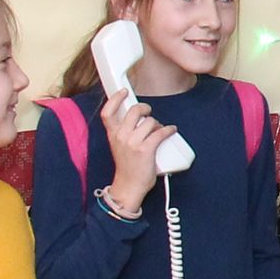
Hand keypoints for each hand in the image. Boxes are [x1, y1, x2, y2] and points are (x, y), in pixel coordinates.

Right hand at [99, 89, 176, 213]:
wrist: (128, 186)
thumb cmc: (127, 167)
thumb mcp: (118, 146)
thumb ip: (123, 132)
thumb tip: (139, 120)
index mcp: (112, 135)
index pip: (107, 112)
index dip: (115, 99)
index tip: (124, 92)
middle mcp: (120, 136)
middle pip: (134, 111)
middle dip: (146, 108)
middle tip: (150, 112)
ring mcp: (133, 143)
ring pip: (150, 121)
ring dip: (158, 124)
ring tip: (159, 130)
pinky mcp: (146, 149)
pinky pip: (160, 132)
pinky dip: (169, 129)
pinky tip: (171, 130)